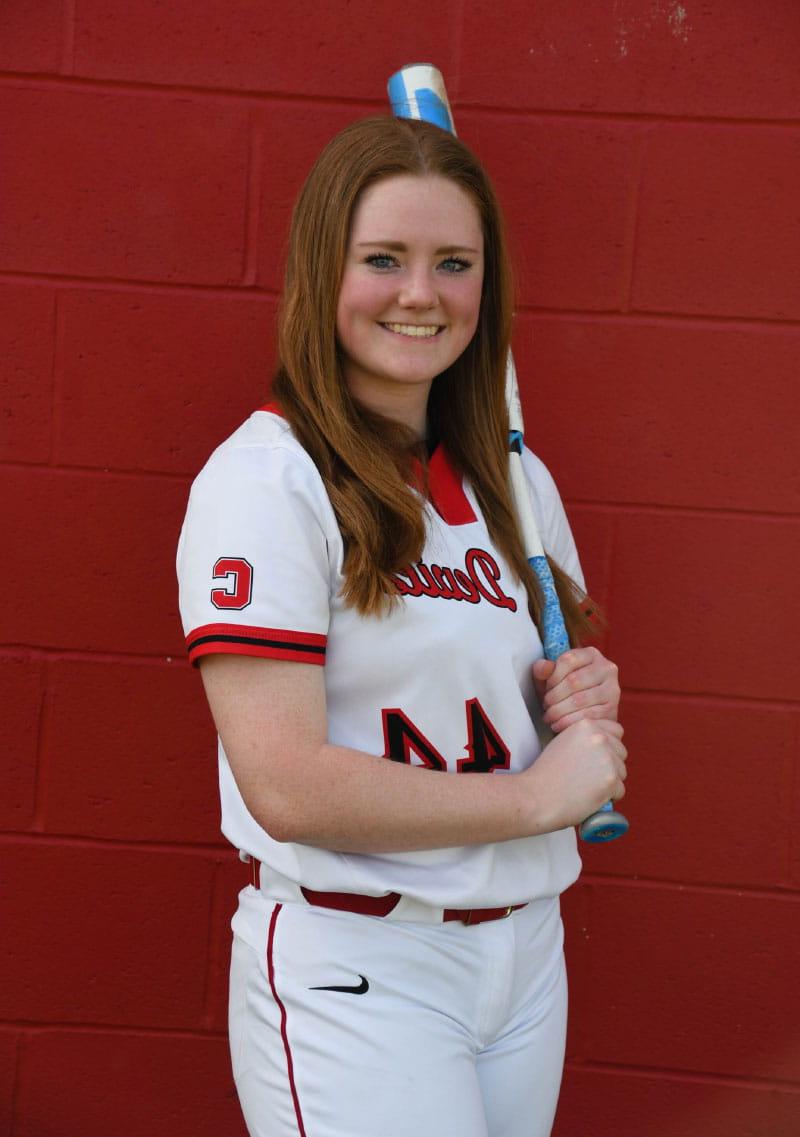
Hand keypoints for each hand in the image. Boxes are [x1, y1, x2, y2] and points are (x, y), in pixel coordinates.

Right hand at [524, 718, 627, 832]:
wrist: (535, 796)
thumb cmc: (546, 774)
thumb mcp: (562, 742)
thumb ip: (583, 739)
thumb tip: (602, 746)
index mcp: (586, 725)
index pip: (616, 730)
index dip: (609, 746)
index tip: (598, 757)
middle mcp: (599, 738)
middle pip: (621, 752)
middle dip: (610, 764)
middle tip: (589, 776)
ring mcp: (607, 759)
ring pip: (621, 772)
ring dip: (609, 781)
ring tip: (586, 787)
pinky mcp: (611, 780)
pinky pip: (620, 791)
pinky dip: (608, 798)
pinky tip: (589, 797)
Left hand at [533, 647, 620, 732]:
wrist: (588, 714)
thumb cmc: (566, 692)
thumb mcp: (552, 679)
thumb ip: (544, 670)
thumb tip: (542, 666)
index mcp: (591, 654)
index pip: (568, 660)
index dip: (552, 676)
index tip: (546, 688)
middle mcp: (606, 668)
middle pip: (573, 681)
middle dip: (554, 696)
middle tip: (545, 706)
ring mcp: (612, 689)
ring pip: (579, 700)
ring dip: (558, 711)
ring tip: (549, 716)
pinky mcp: (612, 709)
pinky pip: (587, 715)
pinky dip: (567, 722)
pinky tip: (557, 724)